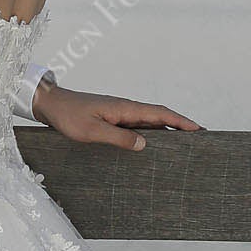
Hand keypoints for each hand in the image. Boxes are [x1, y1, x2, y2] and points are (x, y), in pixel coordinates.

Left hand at [34, 84, 203, 150]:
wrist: (50, 104)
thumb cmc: (69, 116)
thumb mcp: (92, 132)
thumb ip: (118, 138)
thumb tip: (144, 145)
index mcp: (125, 108)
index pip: (160, 114)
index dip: (181, 121)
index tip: (200, 129)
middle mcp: (126, 109)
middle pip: (160, 117)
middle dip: (181, 126)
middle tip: (200, 139)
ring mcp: (120, 114)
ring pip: (149, 123)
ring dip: (167, 131)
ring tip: (183, 145)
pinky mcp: (112, 120)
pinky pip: (137, 127)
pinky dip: (150, 134)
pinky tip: (153, 146)